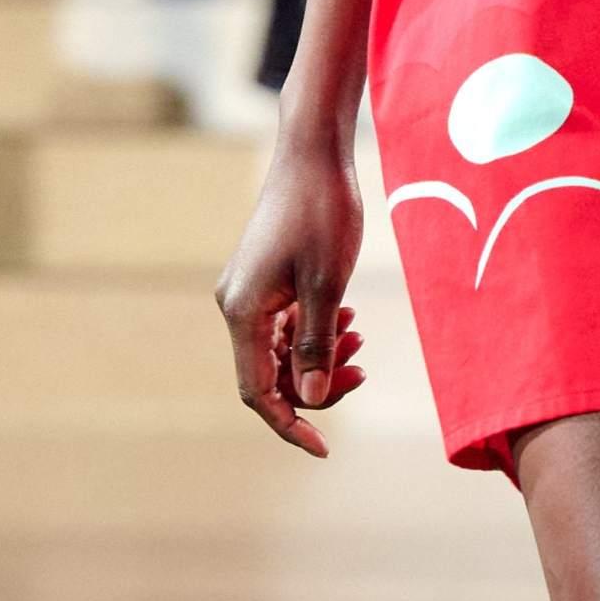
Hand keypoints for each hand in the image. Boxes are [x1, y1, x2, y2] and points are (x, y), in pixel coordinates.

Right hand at [216, 138, 366, 453]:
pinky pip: (286, 322)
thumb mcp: (327, 283)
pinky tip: (348, 316)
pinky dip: (316, 327)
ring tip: (361, 336)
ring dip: (321, 352)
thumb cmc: (322, 212)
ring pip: (282, 347)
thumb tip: (312, 400)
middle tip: (362, 368)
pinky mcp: (265, 276)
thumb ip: (317, 344)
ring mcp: (250, 290)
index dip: (290, 425)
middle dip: (316, 382)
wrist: (314, 152)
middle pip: (272, 373)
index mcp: (242, 313)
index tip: (323, 448)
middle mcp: (237, 306)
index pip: (259, 391)